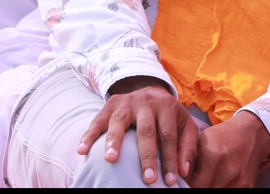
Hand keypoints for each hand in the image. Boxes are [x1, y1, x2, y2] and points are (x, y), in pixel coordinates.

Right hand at [78, 76, 198, 185]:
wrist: (149, 89)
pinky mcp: (109, 106)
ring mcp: (125, 103)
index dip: (170, 158)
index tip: (171, 180)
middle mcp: (146, 102)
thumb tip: (185, 171)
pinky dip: (88, 136)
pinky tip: (82, 150)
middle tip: (148, 179)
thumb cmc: (168, 116)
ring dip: (114, 141)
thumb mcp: (184, 125)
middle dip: (147, 156)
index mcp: (167, 107)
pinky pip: (97, 121)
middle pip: (146, 130)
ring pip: (119, 122)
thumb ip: (187, 146)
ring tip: (111, 160)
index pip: (168, 135)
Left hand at [187, 111, 269, 187]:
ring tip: (209, 180)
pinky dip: (222, 188)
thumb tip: (177, 180)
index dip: (186, 187)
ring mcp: (240, 181)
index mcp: (214, 158)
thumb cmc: (223, 136)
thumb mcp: (201, 142)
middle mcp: (228, 172)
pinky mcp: (248, 186)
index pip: (194, 187)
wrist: (252, 134)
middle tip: (197, 181)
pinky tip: (219, 182)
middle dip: (198, 188)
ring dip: (210, 189)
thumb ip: (189, 161)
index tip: (183, 185)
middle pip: (205, 192)